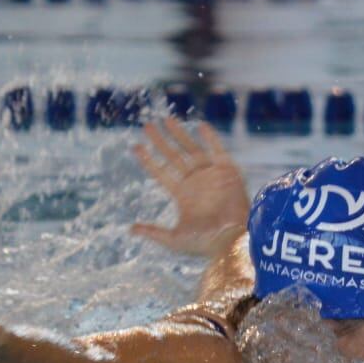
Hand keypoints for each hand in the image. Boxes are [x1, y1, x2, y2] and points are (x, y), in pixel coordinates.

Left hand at [131, 119, 249, 258]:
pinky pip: (218, 151)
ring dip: (180, 134)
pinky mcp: (228, 172)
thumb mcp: (174, 239)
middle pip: (173, 156)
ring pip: (191, 149)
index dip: (148, 160)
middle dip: (160, 141)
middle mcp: (195, 182)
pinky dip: (211, 138)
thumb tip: (131, 229)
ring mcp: (211, 176)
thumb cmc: (205, 243)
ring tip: (167, 119)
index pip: (161, 173)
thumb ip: (154, 232)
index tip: (135, 146)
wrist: (232, 240)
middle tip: (147, 126)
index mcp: (182, 195)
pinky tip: (199, 125)